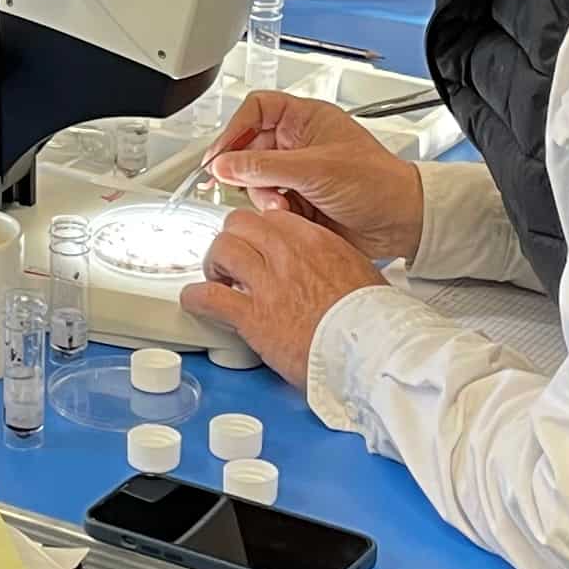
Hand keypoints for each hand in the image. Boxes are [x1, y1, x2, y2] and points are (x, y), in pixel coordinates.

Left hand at [178, 204, 385, 386]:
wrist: (373, 351)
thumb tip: (325, 266)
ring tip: (217, 279)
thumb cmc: (373, 320)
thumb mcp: (359, 273)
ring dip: (214, 263)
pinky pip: (209, 296)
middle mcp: (289, 254)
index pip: (272, 217)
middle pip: (241, 224)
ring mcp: (269, 284)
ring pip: (222, 249)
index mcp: (317, 241)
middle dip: (233, 239)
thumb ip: (332, 261)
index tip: (257, 244)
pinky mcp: (254, 317)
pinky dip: (196, 298)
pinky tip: (195, 301)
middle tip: (233, 260)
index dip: (259, 231)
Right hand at [204, 91, 425, 262]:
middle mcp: (299, 143)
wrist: (401, 223)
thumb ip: (264, 166)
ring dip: (262, 196)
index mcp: (306, 119)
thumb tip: (224, 165)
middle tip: (238, 184)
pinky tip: (289, 217)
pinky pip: (268, 203)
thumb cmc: (378, 183)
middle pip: (248, 148)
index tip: (219, 155)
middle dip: (246, 171)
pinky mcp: (298, 201)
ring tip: (282, 206)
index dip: (234, 129)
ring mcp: (297, 173)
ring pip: (254, 180)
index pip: (256, 110)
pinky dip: (273, 212)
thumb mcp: (316, 169)